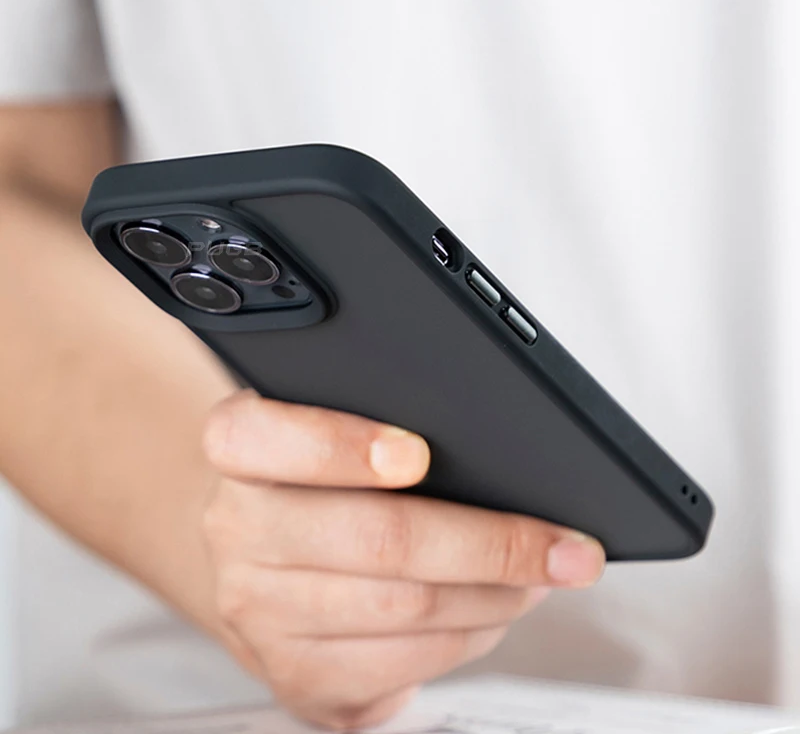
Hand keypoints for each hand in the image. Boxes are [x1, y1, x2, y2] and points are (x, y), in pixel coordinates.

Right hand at [201, 390, 605, 728]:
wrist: (257, 547)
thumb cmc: (313, 477)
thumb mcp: (327, 423)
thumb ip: (386, 417)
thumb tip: (501, 454)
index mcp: (239, 449)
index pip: (266, 439)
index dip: (344, 447)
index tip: (418, 455)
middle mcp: (237, 530)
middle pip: (376, 540)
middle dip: (491, 546)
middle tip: (563, 546)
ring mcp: (258, 611)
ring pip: (403, 611)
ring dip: (494, 597)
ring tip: (539, 576)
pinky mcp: (293, 674)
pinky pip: (400, 668)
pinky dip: (469, 640)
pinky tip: (491, 613)